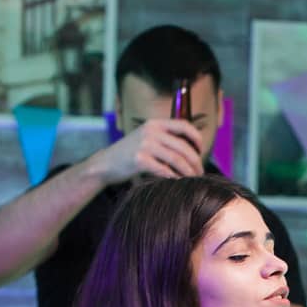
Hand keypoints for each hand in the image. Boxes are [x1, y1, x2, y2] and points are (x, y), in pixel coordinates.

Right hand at [87, 119, 204, 182]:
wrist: (106, 163)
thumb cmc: (130, 153)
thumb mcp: (146, 138)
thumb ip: (164, 138)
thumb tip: (191, 148)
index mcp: (155, 123)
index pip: (183, 125)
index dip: (196, 137)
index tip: (201, 150)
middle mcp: (151, 131)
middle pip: (183, 147)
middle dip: (195, 161)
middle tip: (199, 172)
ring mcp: (145, 145)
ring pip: (176, 159)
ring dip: (188, 172)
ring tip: (192, 179)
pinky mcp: (139, 160)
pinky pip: (164, 170)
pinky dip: (174, 177)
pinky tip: (178, 183)